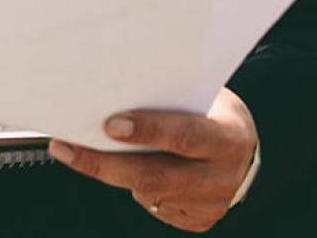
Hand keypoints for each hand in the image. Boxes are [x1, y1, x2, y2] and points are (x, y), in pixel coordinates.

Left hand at [51, 88, 258, 232]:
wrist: (249, 155)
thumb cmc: (218, 118)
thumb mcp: (209, 101)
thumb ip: (173, 102)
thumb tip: (120, 94)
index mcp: (228, 138)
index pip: (184, 136)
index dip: (147, 131)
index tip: (109, 124)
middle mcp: (221, 176)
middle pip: (154, 175)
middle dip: (105, 163)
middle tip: (67, 147)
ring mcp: (209, 204)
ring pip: (147, 193)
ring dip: (111, 172)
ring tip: (80, 151)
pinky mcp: (197, 221)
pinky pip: (154, 206)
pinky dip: (133, 187)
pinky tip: (123, 170)